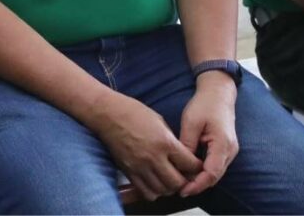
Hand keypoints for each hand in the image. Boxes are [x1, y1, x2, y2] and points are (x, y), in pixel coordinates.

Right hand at [86, 92, 201, 200]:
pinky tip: (156, 183)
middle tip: (185, 176)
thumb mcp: (159, 120)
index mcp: (165, 142)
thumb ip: (171, 140)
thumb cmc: (133, 112)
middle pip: (178, 182)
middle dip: (185, 181)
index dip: (196, 167)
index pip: (189, 164)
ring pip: (163, 190)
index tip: (196, 166)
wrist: (108, 114)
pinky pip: (146, 192)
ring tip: (170, 180)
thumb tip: (180, 154)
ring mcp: (140, 167)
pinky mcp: (129, 172)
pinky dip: (154, 191)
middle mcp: (154, 157)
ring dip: (170, 187)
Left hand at [176, 74, 239, 196]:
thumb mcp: (191, 122)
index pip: (211, 173)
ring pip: (215, 173)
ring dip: (200, 179)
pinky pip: (215, 166)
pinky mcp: (225, 150)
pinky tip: (190, 172)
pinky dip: (204, 172)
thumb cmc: (205, 104)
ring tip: (182, 183)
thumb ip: (187, 144)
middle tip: (178, 189)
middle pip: (214, 177)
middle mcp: (230, 151)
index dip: (197, 185)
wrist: (218, 93)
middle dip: (197, 185)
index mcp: (223, 144)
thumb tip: (181, 165)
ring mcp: (230, 151)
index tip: (183, 190)